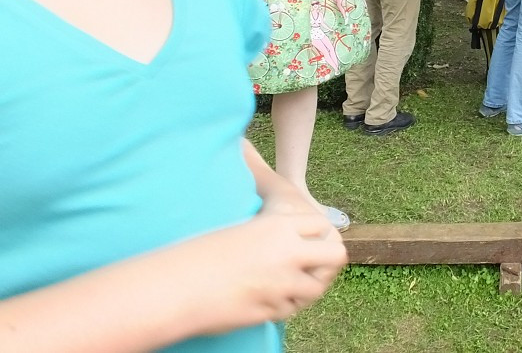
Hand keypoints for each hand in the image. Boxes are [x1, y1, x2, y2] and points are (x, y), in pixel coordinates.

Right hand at [181, 212, 346, 334]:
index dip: (318, 235)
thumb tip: (284, 220)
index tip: (310, 242)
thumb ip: (271, 230)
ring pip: (317, 288)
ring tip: (290, 285)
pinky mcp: (271, 310)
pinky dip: (286, 305)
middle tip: (313, 267)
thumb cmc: (201, 253)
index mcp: (278, 225)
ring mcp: (281, 284)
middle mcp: (287, 253)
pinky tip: (270, 299)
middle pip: (335, 255)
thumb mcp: (240, 229)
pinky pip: (291, 309)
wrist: (176, 286)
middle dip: (328, 262)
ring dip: (307, 288)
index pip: (321, 226)